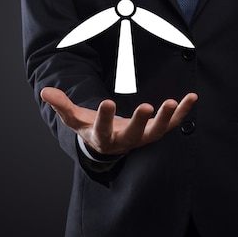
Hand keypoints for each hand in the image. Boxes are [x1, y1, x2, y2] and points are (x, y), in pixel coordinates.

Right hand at [40, 87, 197, 154]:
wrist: (112, 145)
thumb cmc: (92, 129)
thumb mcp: (76, 119)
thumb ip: (62, 106)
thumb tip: (45, 91)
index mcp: (104, 137)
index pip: (103, 129)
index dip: (105, 117)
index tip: (107, 102)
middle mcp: (127, 140)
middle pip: (135, 134)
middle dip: (141, 121)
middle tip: (146, 106)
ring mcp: (145, 137)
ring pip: (158, 130)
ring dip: (168, 117)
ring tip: (174, 101)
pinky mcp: (158, 130)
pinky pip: (173, 123)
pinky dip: (183, 111)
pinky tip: (192, 96)